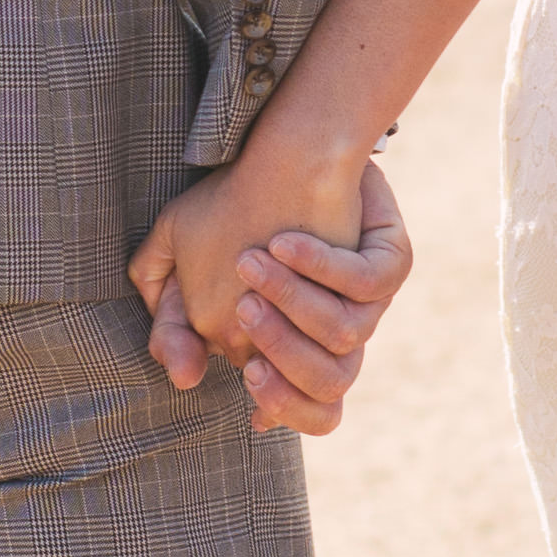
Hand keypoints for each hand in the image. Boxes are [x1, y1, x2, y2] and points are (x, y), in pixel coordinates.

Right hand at [128, 158, 412, 437]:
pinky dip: (327, 265)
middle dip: (284, 351)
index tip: (250, 372)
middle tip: (245, 308)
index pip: (297, 406)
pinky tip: (287, 242)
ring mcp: (366, 301)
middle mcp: (336, 332)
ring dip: (297, 304)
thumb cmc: (231, 210)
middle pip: (325, 384)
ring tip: (254, 264)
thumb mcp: (180, 261)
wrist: (288, 150)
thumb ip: (170, 322)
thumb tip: (185, 376)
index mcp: (293, 347)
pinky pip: (367, 280)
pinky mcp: (386, 262)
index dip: (278, 401)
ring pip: (346, 336)